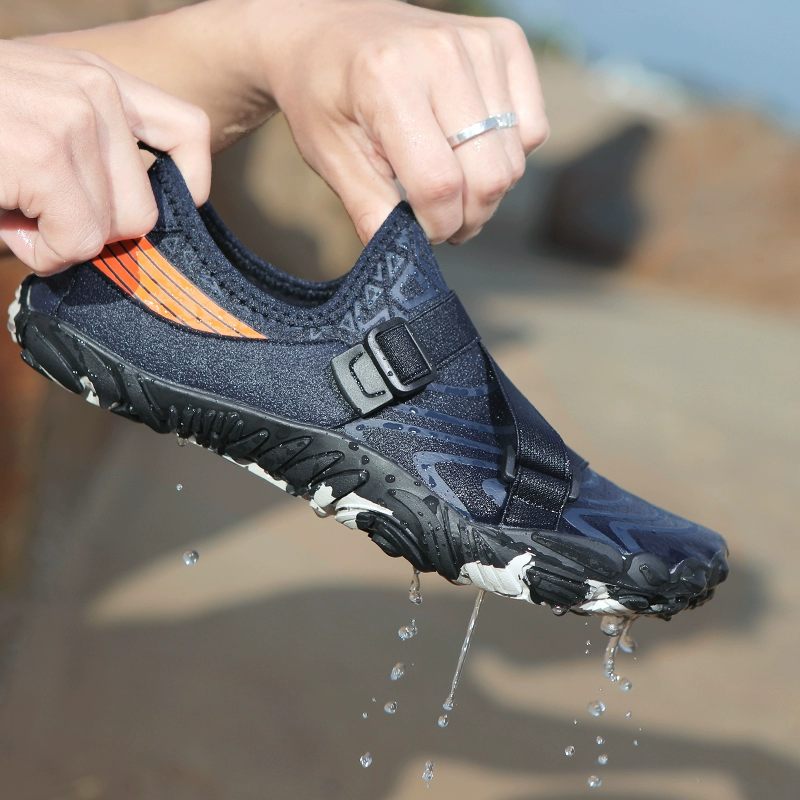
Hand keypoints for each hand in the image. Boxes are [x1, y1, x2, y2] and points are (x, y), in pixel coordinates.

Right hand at [0, 40, 210, 275]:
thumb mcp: (39, 123)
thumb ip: (98, 156)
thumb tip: (147, 222)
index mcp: (97, 79)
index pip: (189, 131)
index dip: (187, 184)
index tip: (160, 208)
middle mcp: (95, 89)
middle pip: (146, 210)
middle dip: (90, 228)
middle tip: (33, 205)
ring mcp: (74, 117)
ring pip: (113, 232)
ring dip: (57, 238)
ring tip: (10, 201)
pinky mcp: (46, 154)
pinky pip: (78, 242)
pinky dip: (39, 251)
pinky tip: (2, 217)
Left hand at [249, 0, 547, 244]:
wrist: (328, 27)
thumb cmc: (324, 95)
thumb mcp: (328, 155)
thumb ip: (367, 208)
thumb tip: (401, 256)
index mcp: (388, 80)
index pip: (439, 184)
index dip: (436, 226)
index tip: (421, 233)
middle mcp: (441, 52)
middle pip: (488, 177)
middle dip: (466, 218)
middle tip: (440, 220)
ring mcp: (480, 42)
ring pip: (513, 160)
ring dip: (485, 190)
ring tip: (449, 183)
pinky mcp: (506, 40)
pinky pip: (532, 129)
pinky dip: (506, 154)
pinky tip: (469, 148)